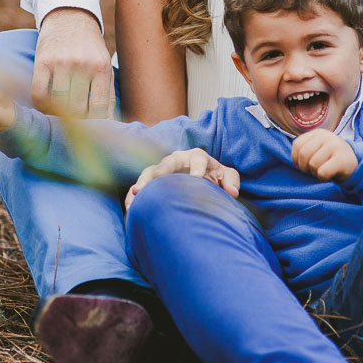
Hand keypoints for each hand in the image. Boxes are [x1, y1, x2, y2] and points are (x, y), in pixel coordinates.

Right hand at [31, 8, 113, 117]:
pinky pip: (38, 93)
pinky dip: (41, 105)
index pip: (100, 109)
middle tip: (73, 126)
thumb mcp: (104, 66)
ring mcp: (61, 62)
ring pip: (58, 104)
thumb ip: (107, 94)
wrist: (70, 16)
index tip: (90, 132)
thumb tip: (110, 126)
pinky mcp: (42, 60)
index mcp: (102, 68)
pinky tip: (45, 105)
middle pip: (78, 109)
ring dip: (57, 114)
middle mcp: (83, 64)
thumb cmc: (89, 48)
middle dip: (76, 122)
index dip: (95, 126)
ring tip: (59, 115)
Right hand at [125, 149, 239, 209]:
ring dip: (143, 182)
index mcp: (197, 157)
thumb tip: (232, 193)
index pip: (198, 158)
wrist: (202, 179)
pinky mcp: (153, 182)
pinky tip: (130, 206)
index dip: (197, 167)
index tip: (197, 179)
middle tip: (157, 180)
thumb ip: (231, 182)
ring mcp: (163, 170)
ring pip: (150, 173)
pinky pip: (141, 186)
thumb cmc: (215, 176)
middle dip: (160, 172)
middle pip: (167, 163)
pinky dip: (135, 195)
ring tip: (136, 194)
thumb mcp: (227, 177)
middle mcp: (177, 160)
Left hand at [291, 129, 358, 181]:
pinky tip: (329, 175)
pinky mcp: (342, 159)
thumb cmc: (331, 159)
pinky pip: (322, 172)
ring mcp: (335, 146)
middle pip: (304, 154)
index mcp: (318, 133)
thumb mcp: (318, 149)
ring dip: (315, 173)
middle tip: (313, 170)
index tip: (304, 164)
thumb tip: (295, 159)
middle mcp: (327, 137)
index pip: (297, 144)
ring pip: (313, 164)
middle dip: (304, 167)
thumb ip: (305, 149)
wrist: (355, 165)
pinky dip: (322, 178)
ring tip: (322, 171)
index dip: (297, 158)